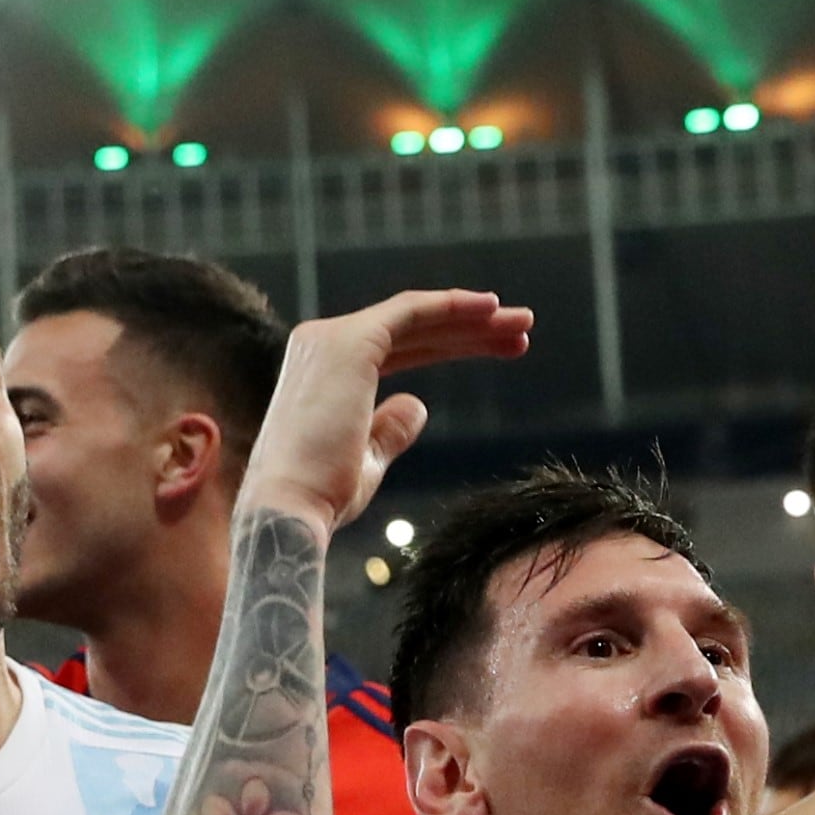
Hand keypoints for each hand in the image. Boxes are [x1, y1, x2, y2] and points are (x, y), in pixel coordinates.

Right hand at [241, 291, 536, 529]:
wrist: (291, 507)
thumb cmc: (323, 496)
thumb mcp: (367, 460)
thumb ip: (390, 429)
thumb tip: (419, 405)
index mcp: (325, 371)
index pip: (399, 347)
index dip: (452, 346)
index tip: (503, 351)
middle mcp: (322, 344)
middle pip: (412, 330)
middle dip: (470, 329)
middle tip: (522, 330)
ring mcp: (332, 338)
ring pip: (416, 317)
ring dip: (471, 317)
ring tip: (523, 323)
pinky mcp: (350, 342)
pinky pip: (410, 313)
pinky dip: (451, 307)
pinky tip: (489, 310)